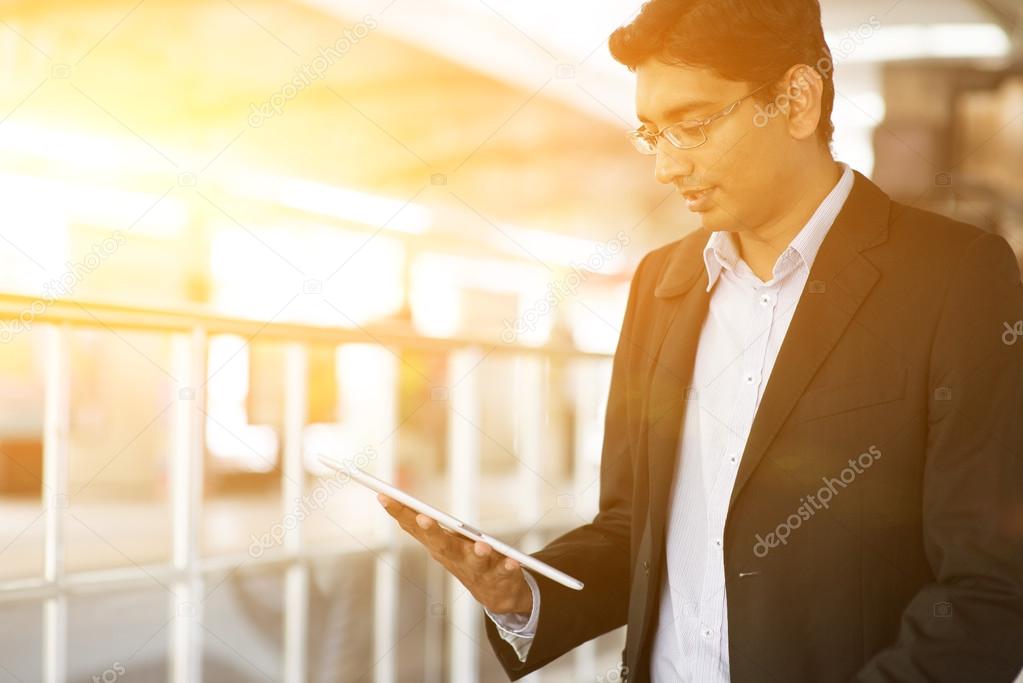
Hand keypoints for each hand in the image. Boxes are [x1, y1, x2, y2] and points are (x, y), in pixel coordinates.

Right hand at [377, 493, 533, 614]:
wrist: (497, 595)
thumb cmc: (464, 559)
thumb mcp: (441, 541)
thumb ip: (419, 524)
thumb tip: (386, 498)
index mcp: (439, 546)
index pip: (415, 528)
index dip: (399, 513)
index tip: (383, 496)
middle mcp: (455, 558)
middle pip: (442, 545)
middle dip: (433, 532)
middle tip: (424, 519)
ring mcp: (478, 570)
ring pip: (476, 562)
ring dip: (477, 554)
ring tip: (481, 547)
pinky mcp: (502, 577)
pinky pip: (506, 572)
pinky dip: (509, 567)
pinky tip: (513, 562)